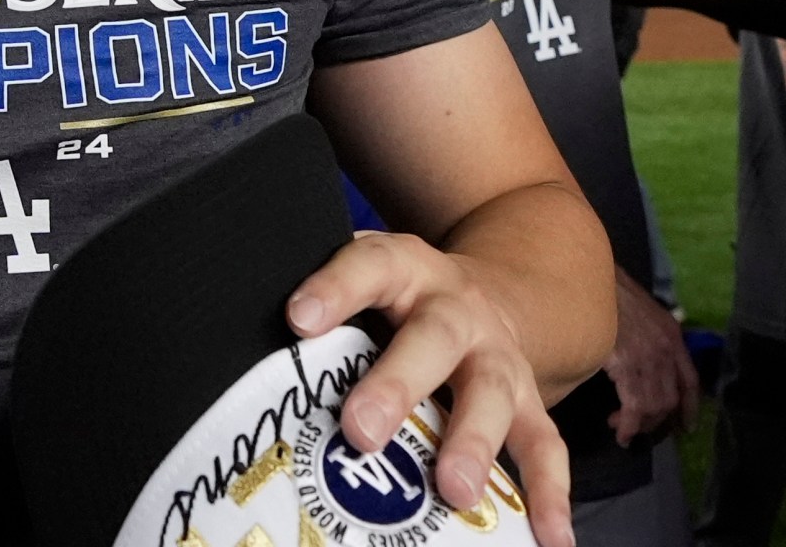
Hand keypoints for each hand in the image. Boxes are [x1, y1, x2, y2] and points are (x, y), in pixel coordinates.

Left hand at [288, 232, 574, 546]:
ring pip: (492, 392)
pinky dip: (550, 493)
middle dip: (398, 384)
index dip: (336, 288)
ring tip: (453, 489)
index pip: (369, 266)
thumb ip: (324, 315)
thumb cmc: (402, 304)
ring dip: (472, 441)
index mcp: (406, 272)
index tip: (299, 319)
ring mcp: (498, 357)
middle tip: (361, 430)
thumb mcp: (370, 286)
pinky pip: (544, 444)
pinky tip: (548, 539)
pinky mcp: (531, 400)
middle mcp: (457, 310)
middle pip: (432, 338)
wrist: (503, 288)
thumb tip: (234, 360)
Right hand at [603, 268, 697, 444]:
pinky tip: (620, 431)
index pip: (690, 380)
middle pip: (671, 399)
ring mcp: (647, 357)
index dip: (690, 407)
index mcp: (672, 336)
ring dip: (639, 424)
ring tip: (620, 425)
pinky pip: (634, 406)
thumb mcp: (642, 313)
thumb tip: (645, 361)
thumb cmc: (610, 295)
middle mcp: (666, 349)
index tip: (686, 427)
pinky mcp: (626, 364)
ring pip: (653, 406)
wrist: (591, 280)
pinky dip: (628, 426)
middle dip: (655, 421)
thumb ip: (651, 337)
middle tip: (638, 426)